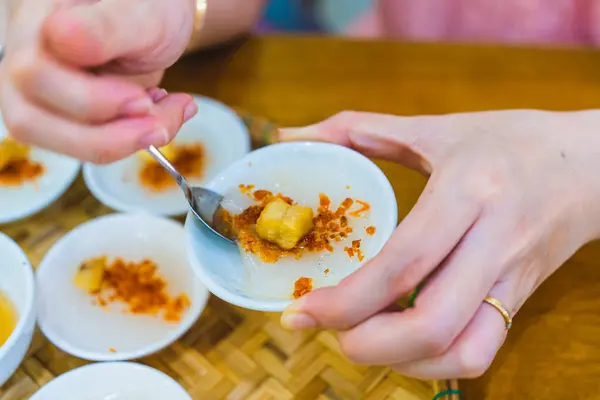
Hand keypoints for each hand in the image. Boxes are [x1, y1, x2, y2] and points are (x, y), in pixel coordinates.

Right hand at [0, 0, 196, 162]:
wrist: (157, 19)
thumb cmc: (148, 7)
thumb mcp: (142, 10)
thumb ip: (107, 25)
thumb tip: (60, 37)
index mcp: (35, 21)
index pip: (32, 72)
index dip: (88, 100)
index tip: (142, 101)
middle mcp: (23, 59)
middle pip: (28, 119)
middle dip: (104, 134)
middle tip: (157, 121)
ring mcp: (37, 93)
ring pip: (54, 142)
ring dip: (119, 143)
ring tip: (165, 120)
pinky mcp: (61, 116)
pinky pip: (86, 145)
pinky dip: (129, 140)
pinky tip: (159, 116)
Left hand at [278, 110, 599, 378]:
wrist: (593, 164)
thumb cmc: (512, 140)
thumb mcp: (438, 128)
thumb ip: (360, 128)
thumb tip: (294, 134)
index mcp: (467, 191)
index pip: (403, 263)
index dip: (345, 300)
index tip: (300, 311)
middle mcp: (493, 242)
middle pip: (431, 323)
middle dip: (364, 344)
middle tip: (323, 329)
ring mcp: (512, 278)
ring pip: (462, 351)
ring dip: (399, 361)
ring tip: (358, 339)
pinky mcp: (521, 299)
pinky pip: (480, 351)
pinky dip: (432, 362)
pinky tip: (401, 342)